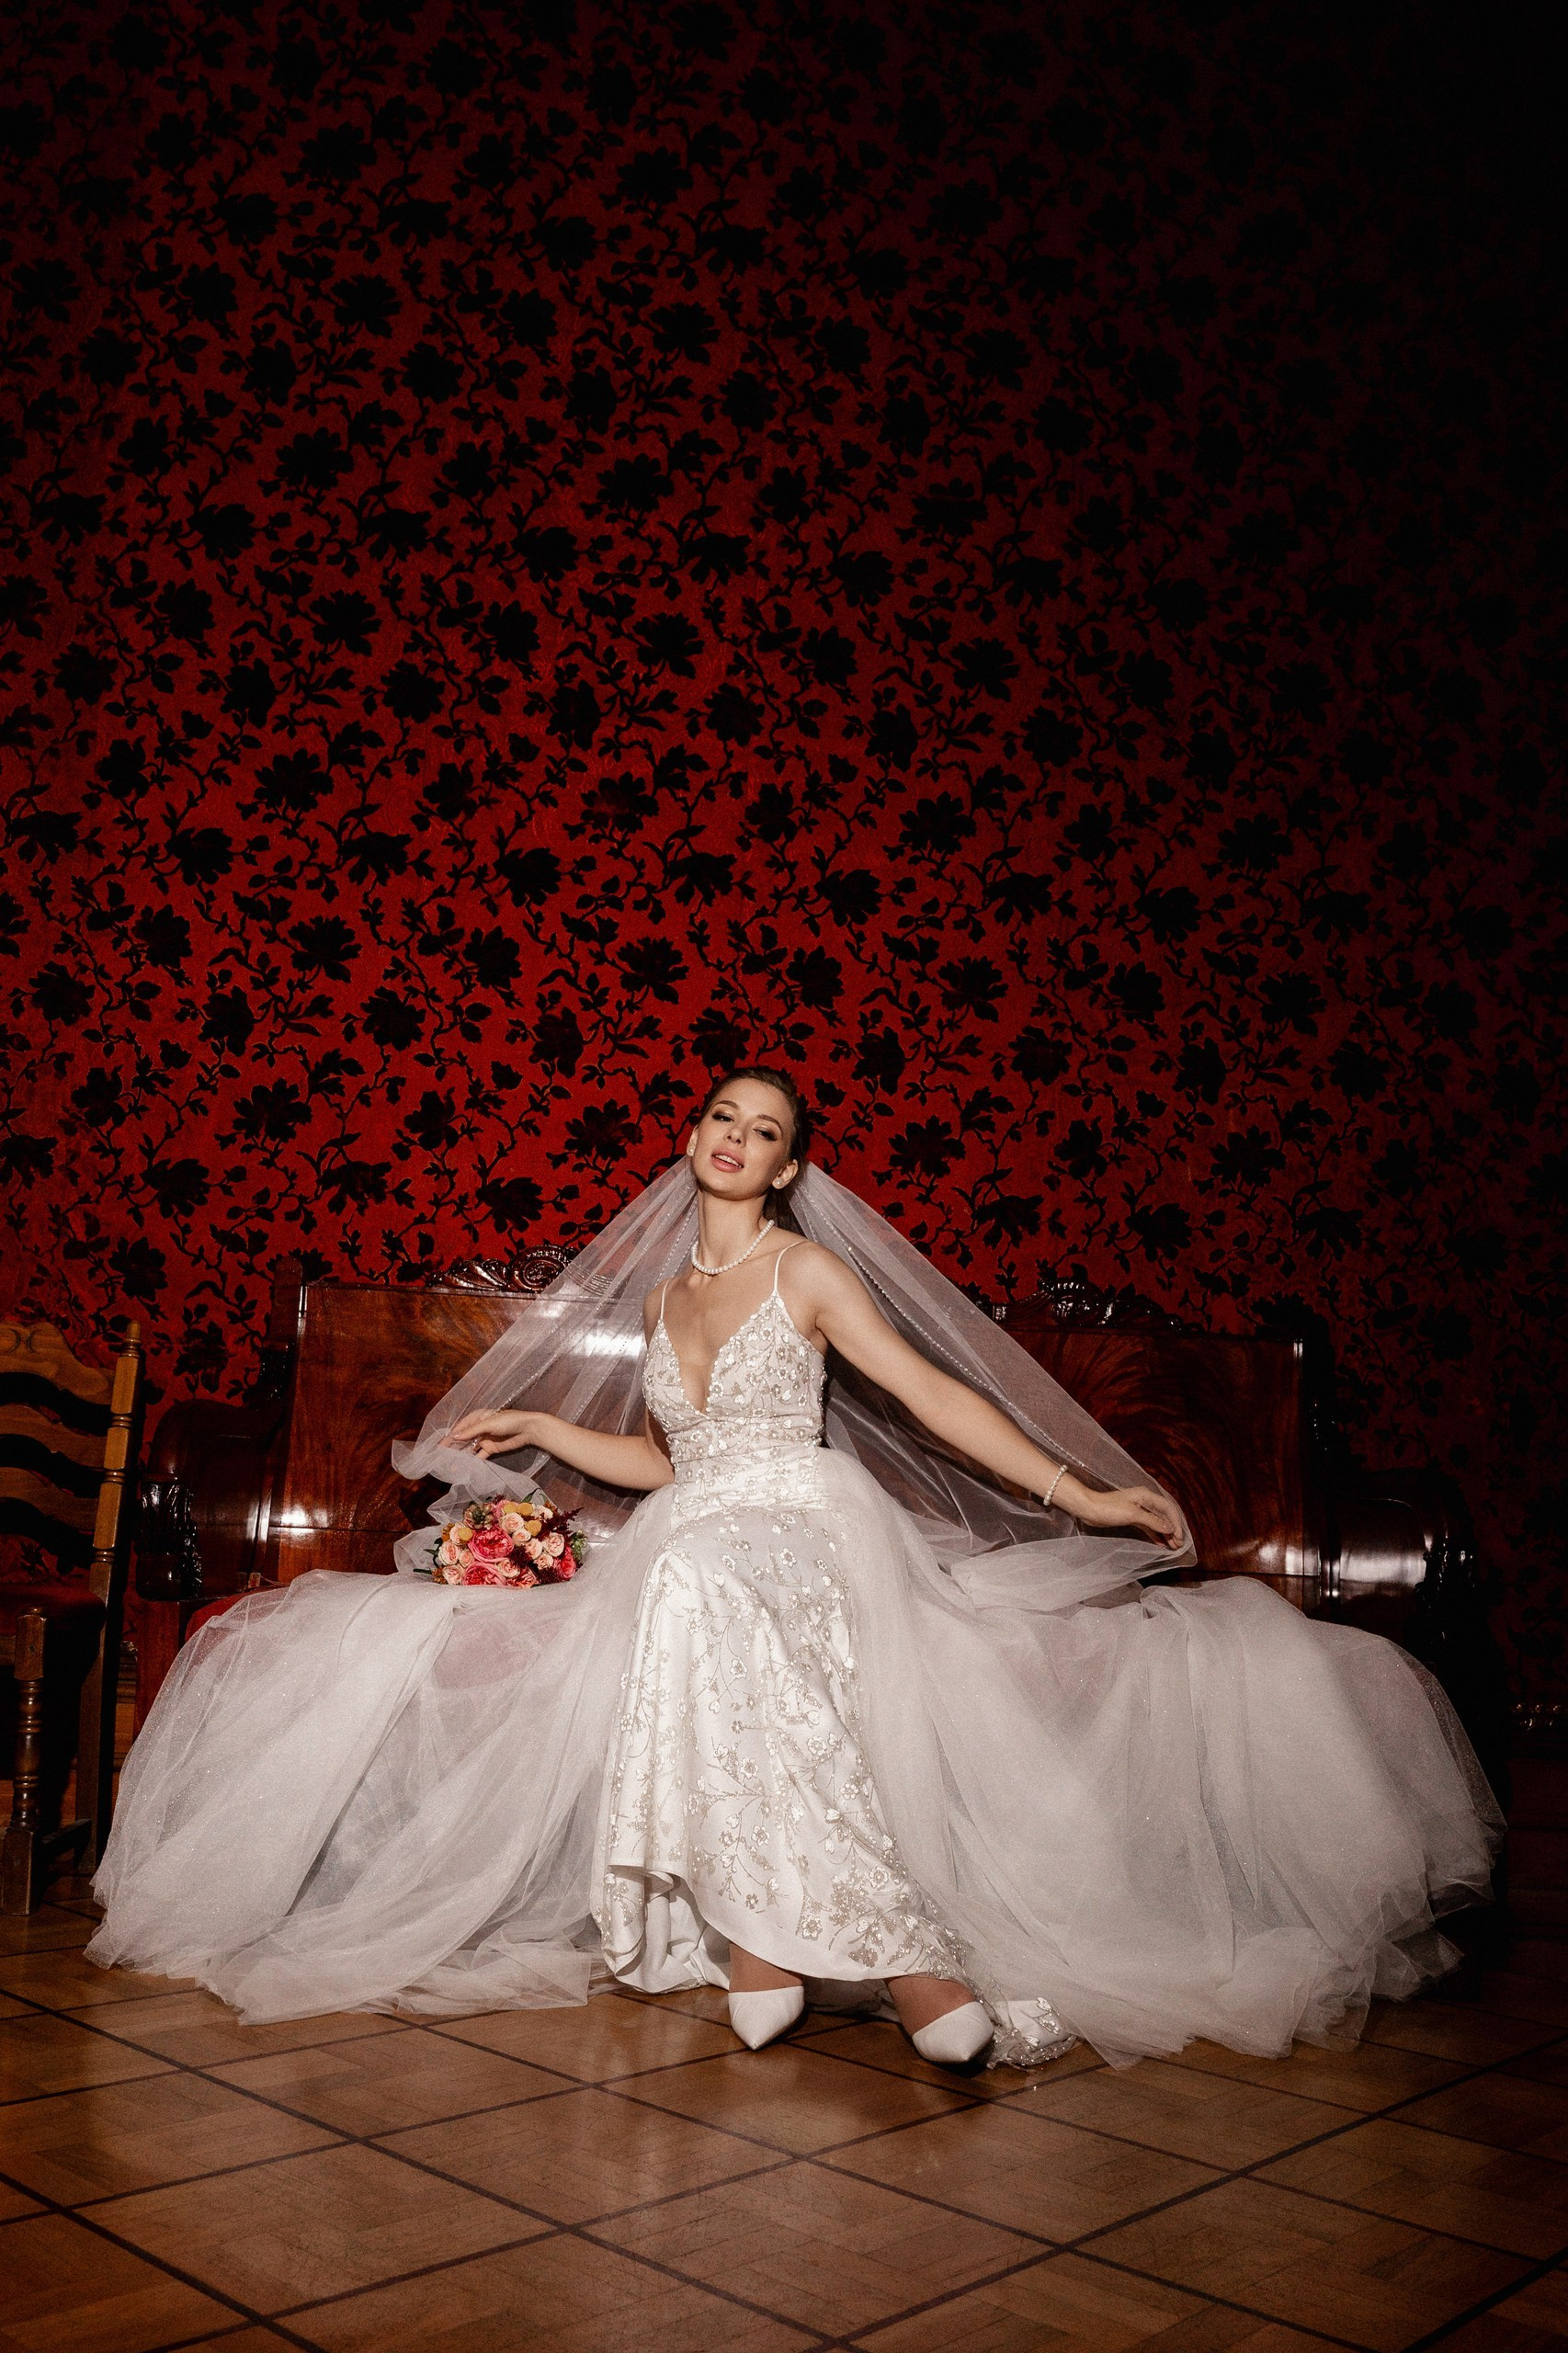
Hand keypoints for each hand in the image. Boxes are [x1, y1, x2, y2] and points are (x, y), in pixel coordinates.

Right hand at [446, 1408, 540, 1460]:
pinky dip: (473, 1461)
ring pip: (470, 1449)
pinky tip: (465, 1468)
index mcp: (476, 1418)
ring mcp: (485, 1439)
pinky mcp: (491, 1448)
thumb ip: (471, 1431)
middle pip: (463, 1439)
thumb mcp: (488, 1424)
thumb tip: (454, 1437)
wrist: (528, 1429)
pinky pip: (480, 1455)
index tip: (439, 1447)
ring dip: (461, 1457)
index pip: (459, 1428)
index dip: (449, 1437)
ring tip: (451, 1467)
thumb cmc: (509, 1421)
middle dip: (453, 1449)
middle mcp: (478, 1428)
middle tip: (441, 1459)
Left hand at [1070, 1482, 1187, 1550]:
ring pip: (1157, 1522)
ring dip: (1165, 1533)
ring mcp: (1139, 1510)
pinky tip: (1160, 1544)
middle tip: (1178, 1545)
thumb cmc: (1109, 1508)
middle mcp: (1145, 1501)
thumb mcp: (1133, 1514)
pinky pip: (1148, 1527)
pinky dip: (1155, 1535)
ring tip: (1172, 1546)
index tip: (1180, 1537)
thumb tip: (1170, 1528)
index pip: (1168, 1508)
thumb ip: (1153, 1521)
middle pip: (1164, 1515)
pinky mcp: (1132, 1518)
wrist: (1089, 1509)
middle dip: (1173, 1530)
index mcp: (1146, 1495)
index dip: (1176, 1522)